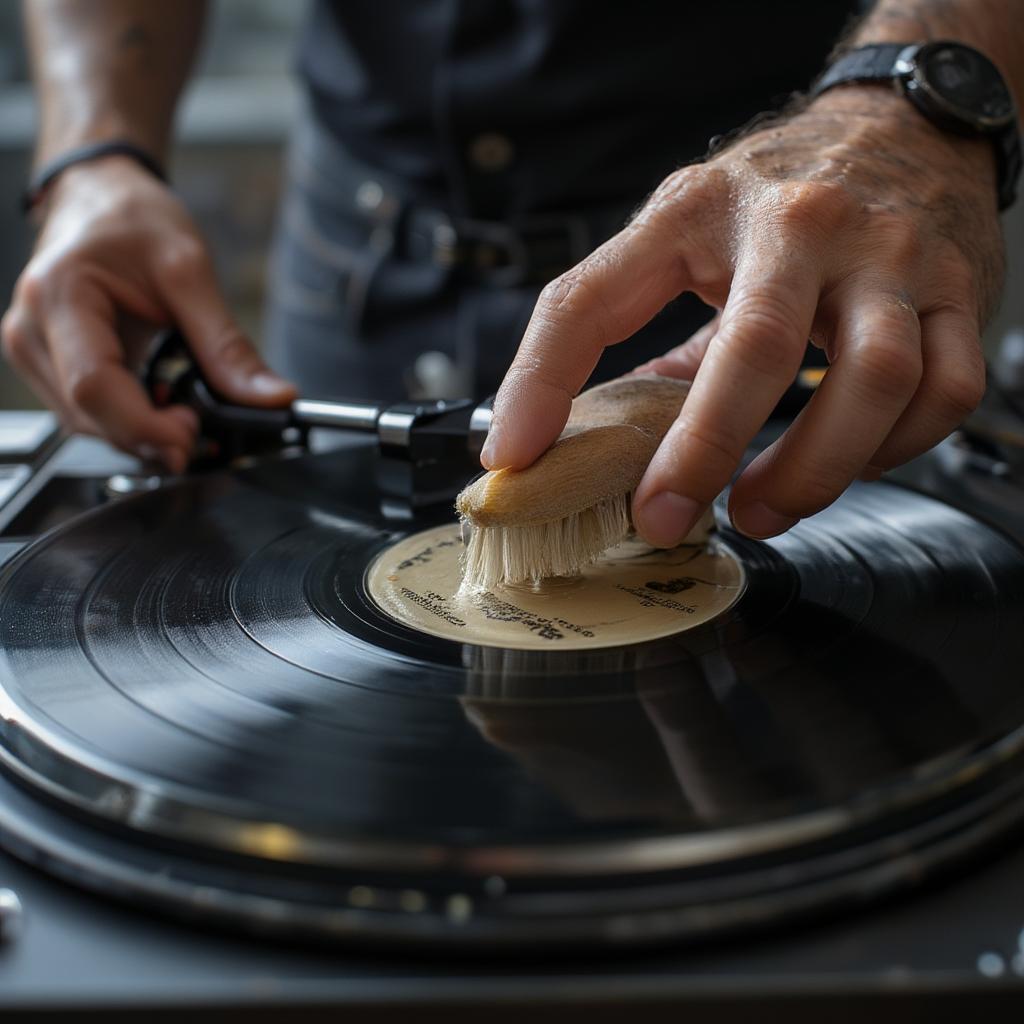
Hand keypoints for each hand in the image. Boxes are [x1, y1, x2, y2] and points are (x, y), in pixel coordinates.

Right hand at [1, 156, 295, 471]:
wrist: (99, 195)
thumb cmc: (132, 217)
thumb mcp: (189, 271)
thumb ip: (228, 346)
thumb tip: (272, 398)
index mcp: (59, 297)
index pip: (94, 387)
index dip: (146, 426)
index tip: (194, 434)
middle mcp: (31, 331)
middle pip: (89, 416)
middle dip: (151, 437)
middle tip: (205, 432)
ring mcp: (33, 351)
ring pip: (86, 425)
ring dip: (141, 434)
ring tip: (189, 417)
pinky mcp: (47, 365)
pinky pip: (87, 413)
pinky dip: (130, 421)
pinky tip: (163, 409)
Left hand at [481, 87, 1001, 542]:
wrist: (907, 126)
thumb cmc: (778, 194)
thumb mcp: (685, 228)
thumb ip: (631, 314)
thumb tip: (578, 423)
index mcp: (700, 210)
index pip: (592, 295)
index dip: (540, 380)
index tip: (514, 455)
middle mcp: (801, 226)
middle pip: (757, 348)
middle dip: (703, 450)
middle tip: (664, 517)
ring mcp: (890, 258)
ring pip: (874, 379)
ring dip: (812, 470)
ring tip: (760, 511)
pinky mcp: (958, 293)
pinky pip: (942, 393)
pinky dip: (892, 451)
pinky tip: (850, 461)